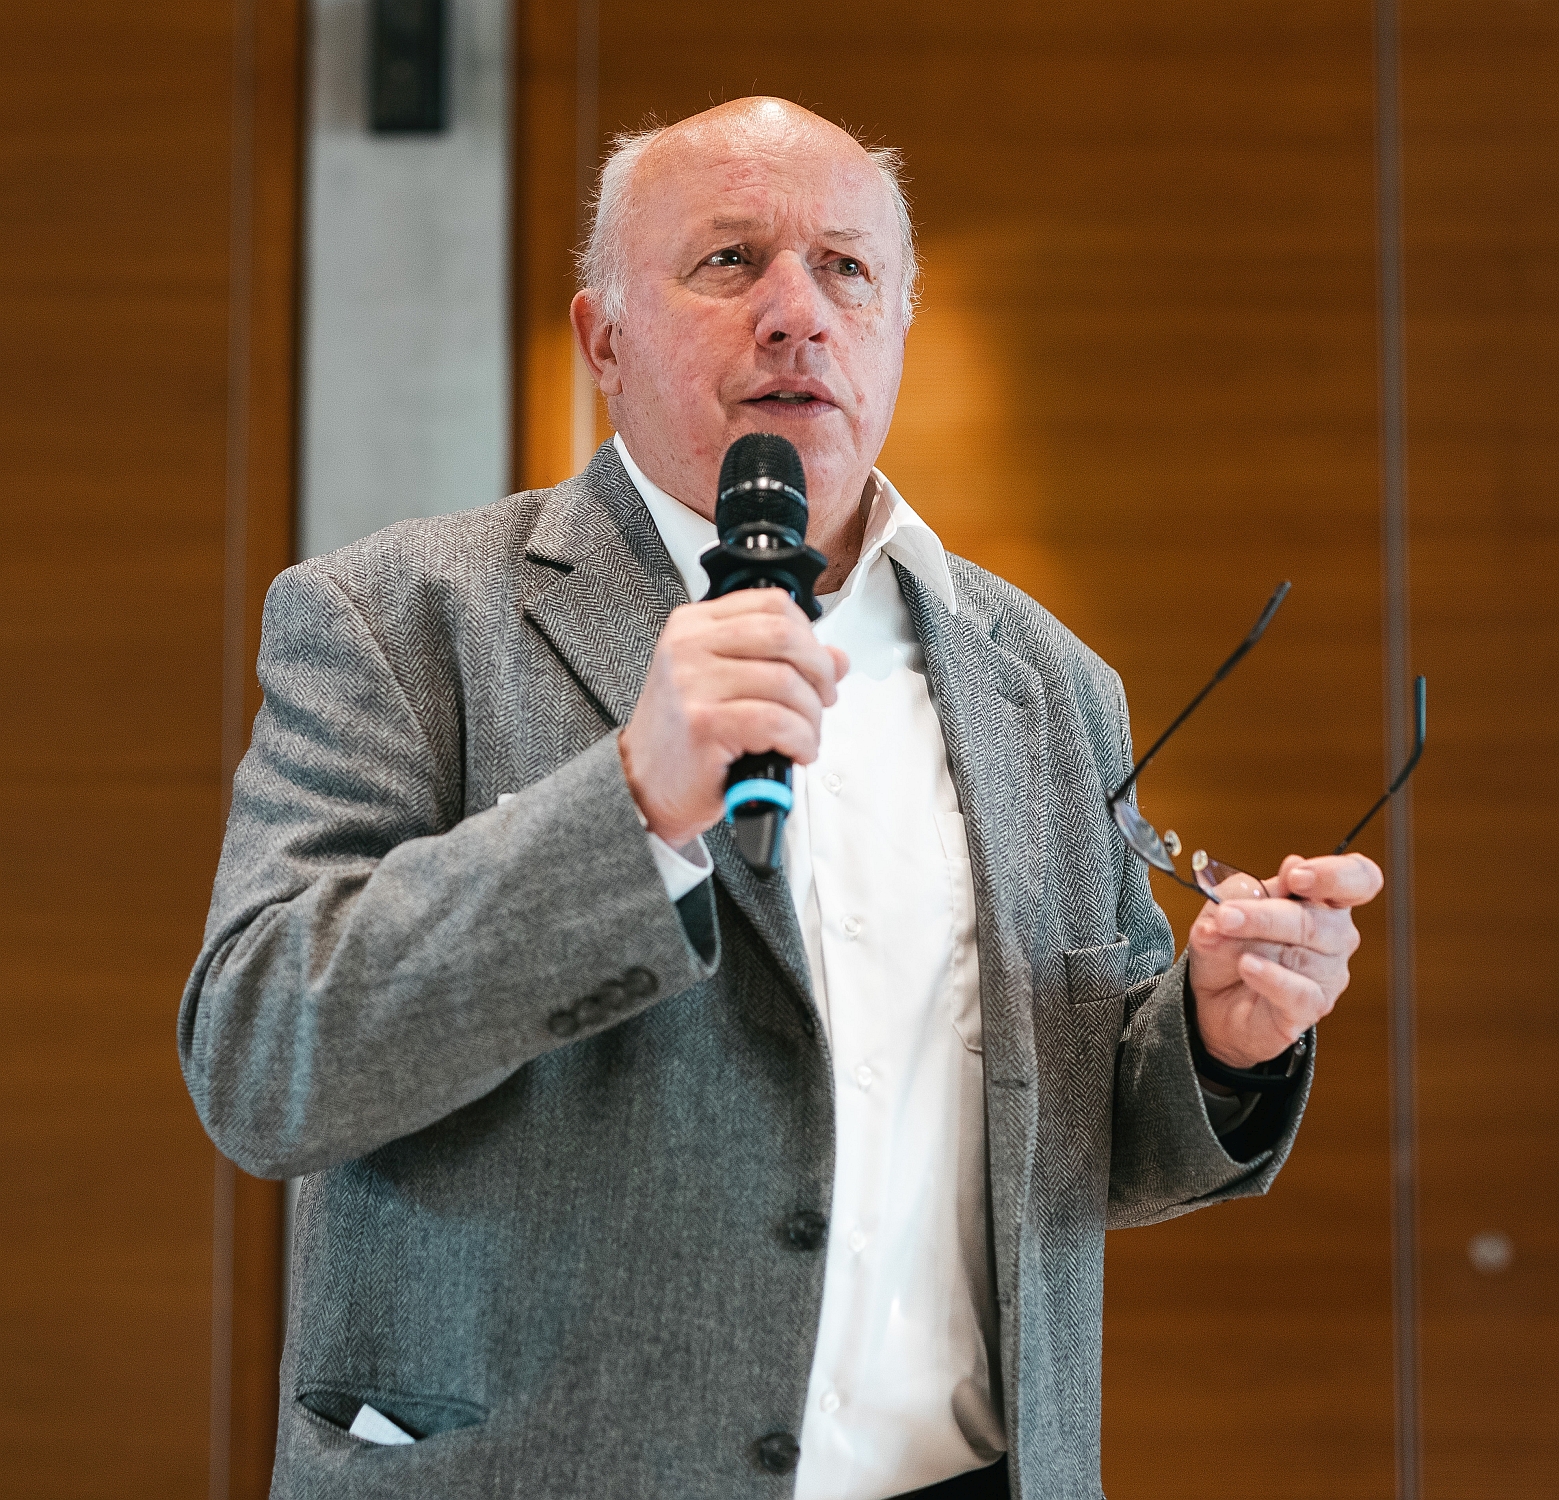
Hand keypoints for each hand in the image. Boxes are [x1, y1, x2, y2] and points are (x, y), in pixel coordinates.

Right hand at [619, 591, 849, 847]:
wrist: (644, 785)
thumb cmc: (683, 735)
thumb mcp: (726, 684)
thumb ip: (778, 662)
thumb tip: (836, 658)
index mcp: (694, 625)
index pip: (773, 604)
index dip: (810, 635)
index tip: (818, 666)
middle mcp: (689, 646)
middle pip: (784, 635)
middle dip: (819, 672)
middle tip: (823, 700)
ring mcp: (693, 682)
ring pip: (786, 682)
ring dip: (811, 716)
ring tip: (805, 736)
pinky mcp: (704, 722)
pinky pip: (777, 721)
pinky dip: (800, 739)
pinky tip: (795, 751)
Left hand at [1186, 853, 1383, 1067]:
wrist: (1210, 995)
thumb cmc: (1228, 943)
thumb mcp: (1224, 904)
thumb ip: (1244, 890)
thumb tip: (1269, 879)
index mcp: (1323, 898)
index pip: (1359, 878)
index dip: (1335, 875)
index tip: (1295, 877)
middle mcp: (1335, 935)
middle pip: (1318, 920)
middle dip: (1265, 916)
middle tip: (1225, 916)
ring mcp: (1328, 974)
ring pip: (1302, 954)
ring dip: (1253, 944)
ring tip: (1220, 940)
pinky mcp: (1312, 1007)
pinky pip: (1299, 992)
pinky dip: (1270, 977)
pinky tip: (1246, 966)